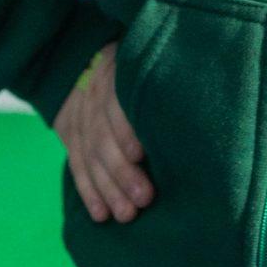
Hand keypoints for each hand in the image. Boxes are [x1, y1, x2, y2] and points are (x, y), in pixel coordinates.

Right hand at [52, 40, 155, 223]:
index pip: (114, 104)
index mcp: (113, 74)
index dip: (124, 130)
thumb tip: (196, 107)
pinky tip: (101, 214)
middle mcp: (92, 97)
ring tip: (126, 214)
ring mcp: (78, 118)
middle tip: (144, 198)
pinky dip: (88, 192)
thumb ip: (159, 81)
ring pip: (90, 158)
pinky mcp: (70, 136)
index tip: (139, 154)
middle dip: (122, 172)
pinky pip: (77, 167)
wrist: (80, 52)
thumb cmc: (133, 63)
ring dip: (107, 189)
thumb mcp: (141, 59)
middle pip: (102, 138)